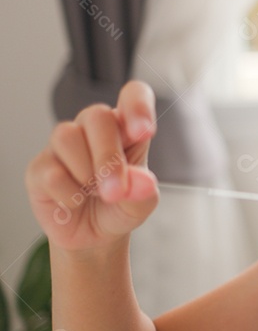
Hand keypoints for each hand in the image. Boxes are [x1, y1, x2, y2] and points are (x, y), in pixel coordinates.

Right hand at [25, 80, 159, 252]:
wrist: (93, 236)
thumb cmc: (120, 208)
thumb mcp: (141, 204)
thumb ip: (144, 191)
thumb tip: (143, 182)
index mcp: (126, 128)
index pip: (133, 94)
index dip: (137, 105)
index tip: (144, 133)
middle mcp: (94, 129)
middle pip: (97, 115)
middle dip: (108, 155)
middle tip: (115, 191)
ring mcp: (63, 146)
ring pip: (67, 135)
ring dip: (86, 172)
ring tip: (94, 194)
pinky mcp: (40, 166)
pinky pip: (51, 171)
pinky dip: (68, 194)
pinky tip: (74, 202)